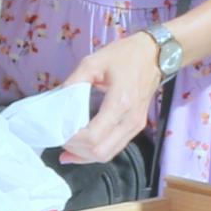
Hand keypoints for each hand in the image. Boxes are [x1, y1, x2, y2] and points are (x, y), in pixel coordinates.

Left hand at [58, 28, 163, 163]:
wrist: (153, 55)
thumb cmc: (124, 56)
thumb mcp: (93, 62)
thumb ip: (73, 82)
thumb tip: (56, 102)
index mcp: (120, 102)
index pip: (93, 136)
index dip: (72, 139)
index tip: (59, 131)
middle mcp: (130, 119)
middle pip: (100, 151)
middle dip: (77, 150)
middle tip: (60, 139)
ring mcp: (135, 126)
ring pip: (107, 154)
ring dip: (85, 155)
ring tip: (67, 148)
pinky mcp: (136, 127)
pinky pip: (114, 148)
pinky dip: (95, 152)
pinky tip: (80, 150)